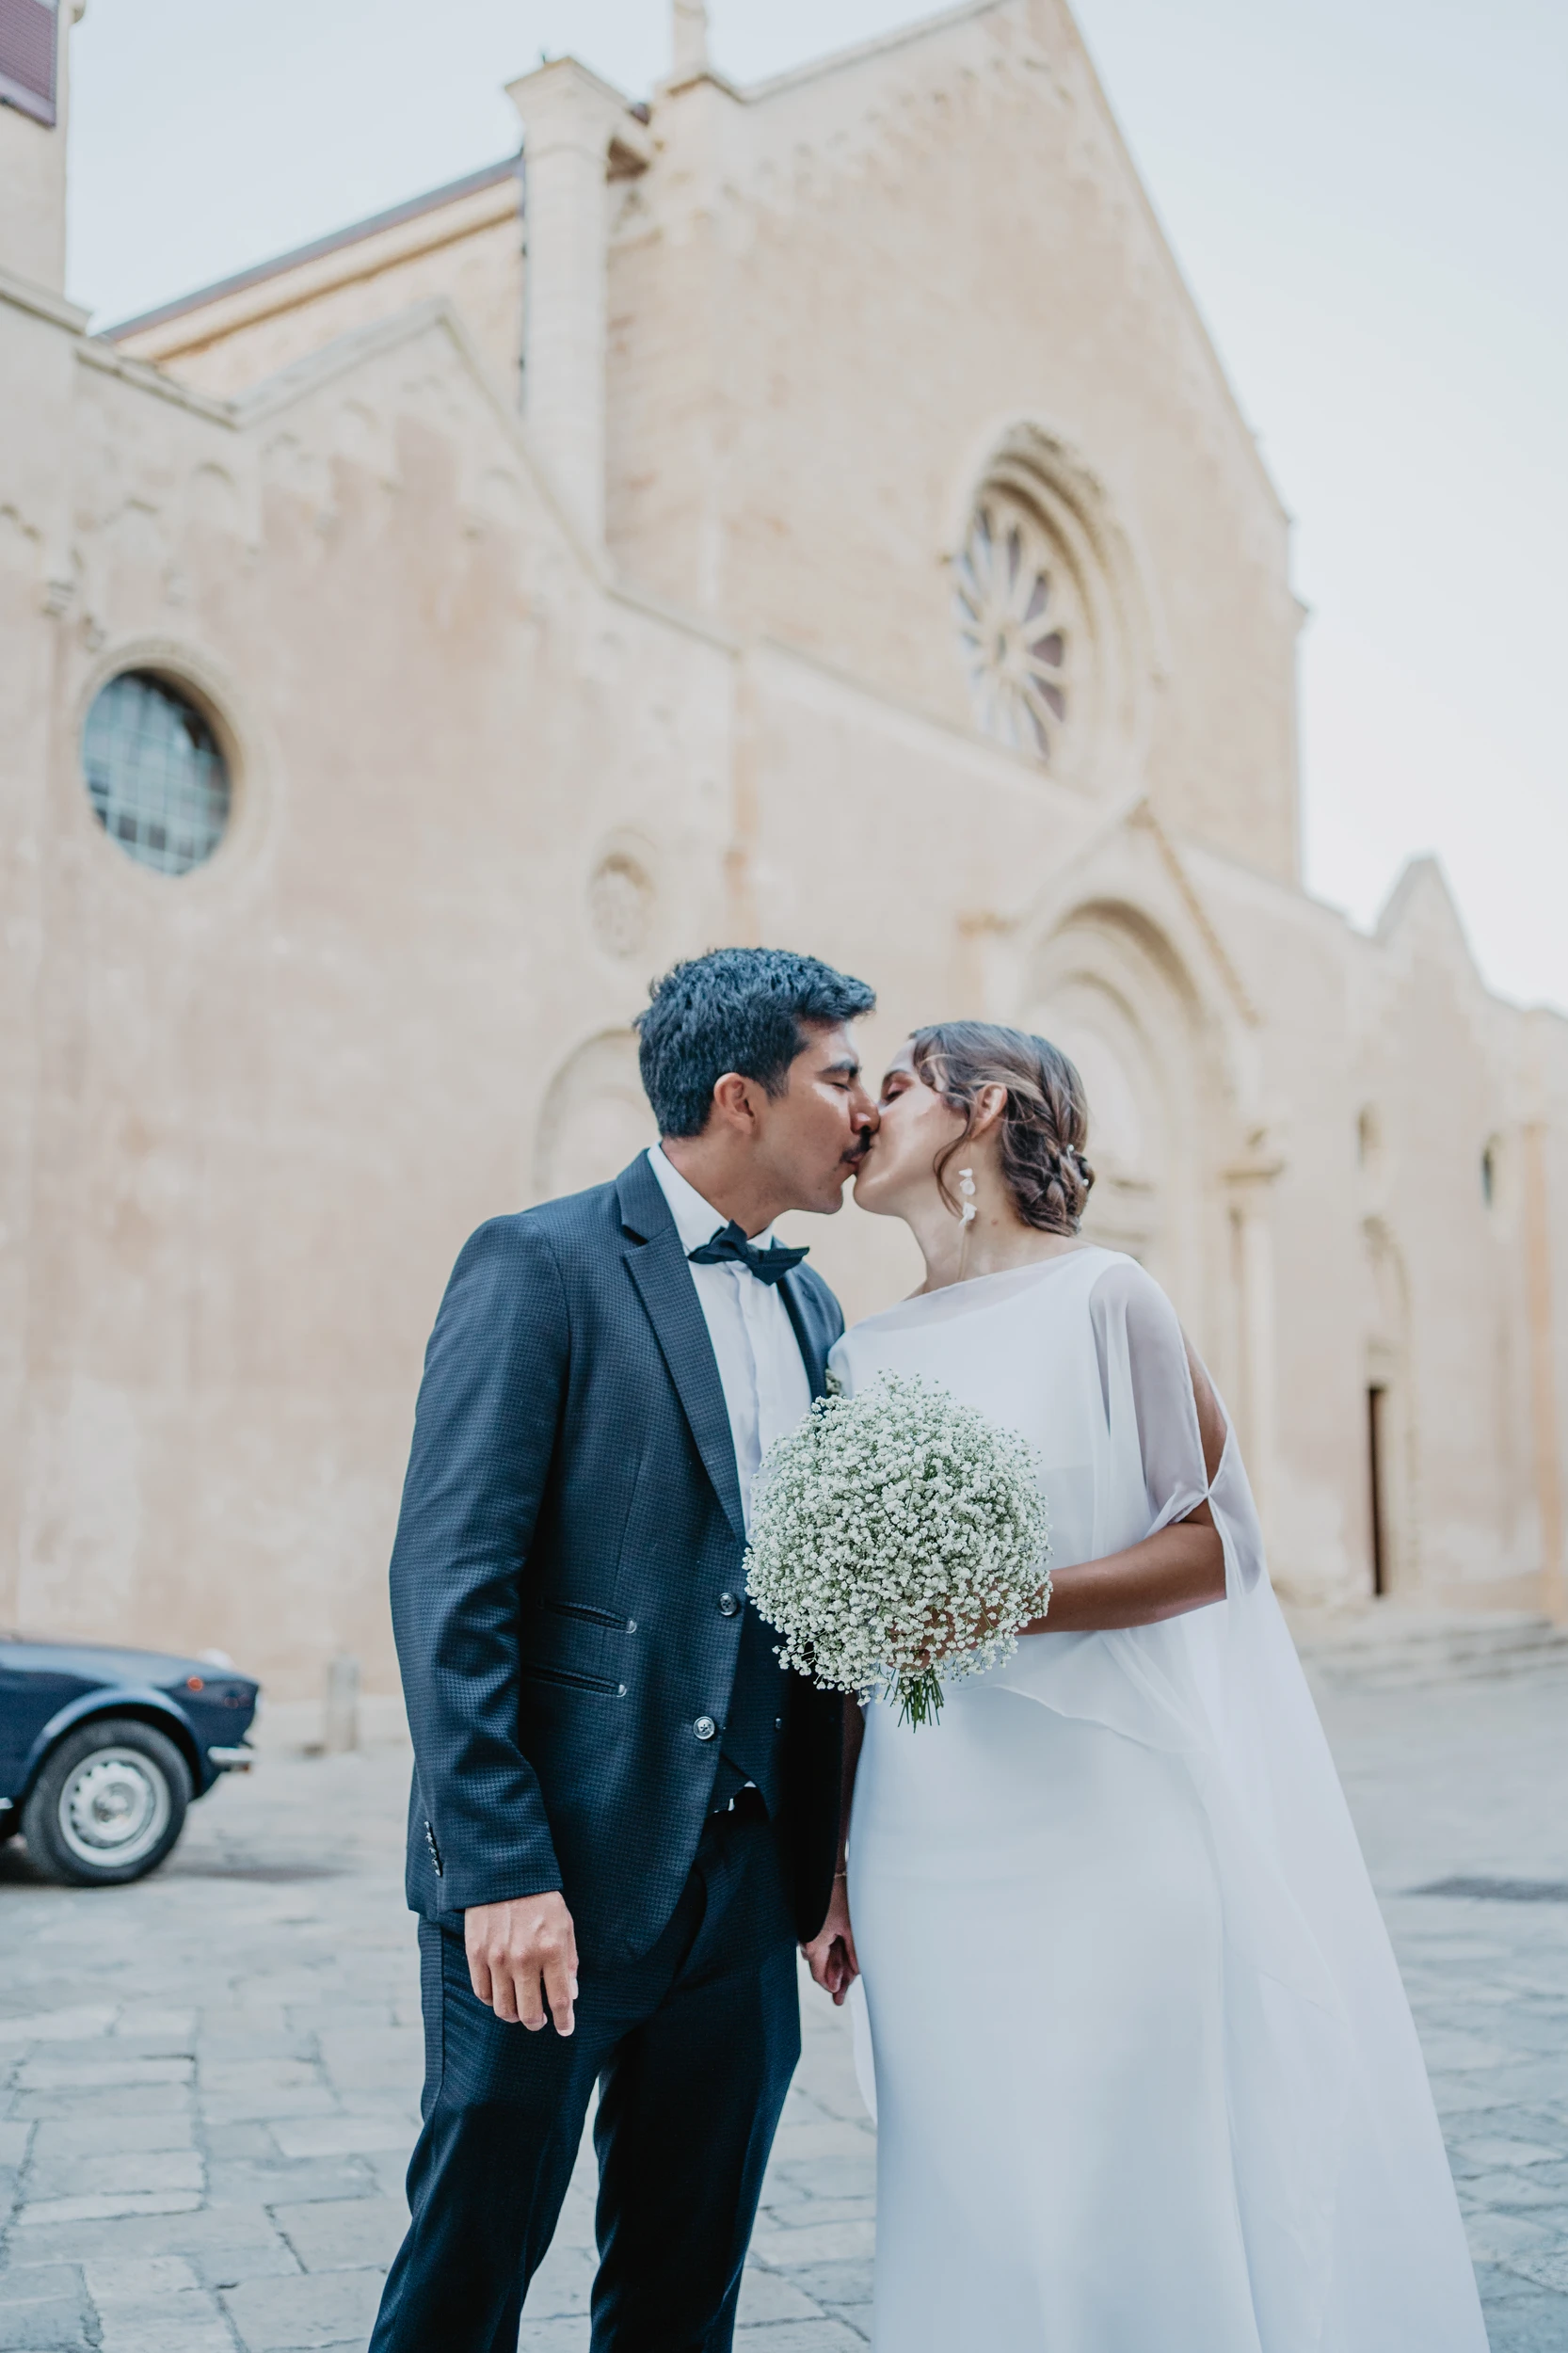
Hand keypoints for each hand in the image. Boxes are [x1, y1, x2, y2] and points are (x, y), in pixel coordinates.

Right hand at [464, 1892, 577, 2032]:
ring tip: (520, 2010)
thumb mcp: (565, 1925)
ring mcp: (497, 1958)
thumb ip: (569, 1962)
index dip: (564, 2021)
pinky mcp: (476, 1954)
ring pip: (504, 2009)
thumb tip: (570, 1996)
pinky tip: (501, 1994)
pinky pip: (483, 1993)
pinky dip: (493, 2000)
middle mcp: (524, 1958)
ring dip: (514, 2015)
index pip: (560, 2000)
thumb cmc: (541, 1899)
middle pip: (529, 2013)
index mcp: (551, 1950)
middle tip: (540, 2020)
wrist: (505, 1871)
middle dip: (537, 2023)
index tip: (566, 2029)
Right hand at [802, 1875, 859, 2005]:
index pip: (819, 1975)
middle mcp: (806, 1939)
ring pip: (821, 1954)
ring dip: (834, 1963)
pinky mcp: (811, 1922)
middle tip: (840, 1999)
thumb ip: (853, 1953)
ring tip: (847, 1975)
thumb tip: (856, 1972)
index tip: (839, 1993)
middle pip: (820, 1966)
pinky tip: (841, 1951)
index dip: (830, 1986)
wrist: (827, 1869)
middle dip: (834, 1978)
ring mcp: (808, 1930)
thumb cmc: (837, 1896)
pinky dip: (830, 1949)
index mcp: (813, 1944)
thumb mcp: (850, 1927)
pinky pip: (819, 1941)